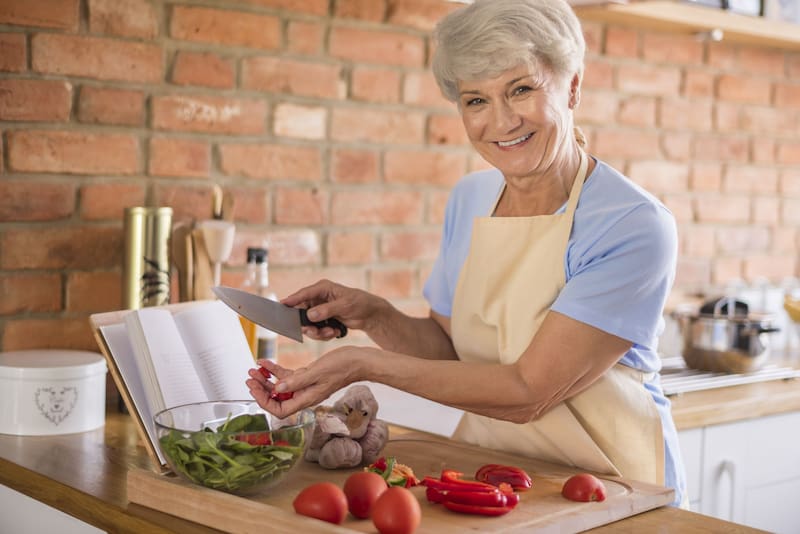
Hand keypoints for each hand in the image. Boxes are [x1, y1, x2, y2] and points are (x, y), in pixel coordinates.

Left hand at [246, 347, 372, 417]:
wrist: (358, 360)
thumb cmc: (343, 367)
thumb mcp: (317, 372)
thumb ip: (296, 381)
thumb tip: (278, 388)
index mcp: (307, 399)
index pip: (279, 409)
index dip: (264, 401)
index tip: (254, 388)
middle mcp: (304, 395)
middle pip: (277, 398)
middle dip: (261, 388)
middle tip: (249, 377)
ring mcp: (306, 386)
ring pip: (280, 386)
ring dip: (266, 379)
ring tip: (254, 369)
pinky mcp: (308, 376)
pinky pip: (288, 376)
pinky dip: (275, 370)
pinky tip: (265, 362)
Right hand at [281, 279, 386, 340]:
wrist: (370, 315)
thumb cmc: (360, 304)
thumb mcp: (344, 305)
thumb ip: (326, 310)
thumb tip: (310, 315)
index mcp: (322, 288)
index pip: (303, 294)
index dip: (292, 300)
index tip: (282, 305)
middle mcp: (318, 298)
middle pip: (302, 312)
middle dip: (308, 325)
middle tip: (314, 332)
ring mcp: (320, 310)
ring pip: (308, 324)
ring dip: (318, 332)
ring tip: (332, 332)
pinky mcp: (323, 320)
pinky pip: (316, 330)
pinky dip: (324, 334)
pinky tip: (336, 332)